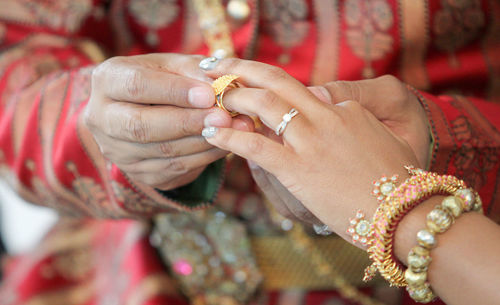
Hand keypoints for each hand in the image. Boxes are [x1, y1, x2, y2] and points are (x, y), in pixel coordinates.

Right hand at [84, 53, 251, 190]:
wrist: (144, 110)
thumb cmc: (161, 79)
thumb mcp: (173, 65)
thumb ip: (194, 71)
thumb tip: (221, 85)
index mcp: (107, 80)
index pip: (136, 86)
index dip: (173, 92)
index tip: (208, 94)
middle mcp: (102, 118)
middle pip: (142, 126)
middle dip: (187, 122)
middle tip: (223, 116)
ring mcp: (118, 151)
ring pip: (162, 151)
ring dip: (203, 141)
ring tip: (234, 129)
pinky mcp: (139, 173)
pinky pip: (176, 168)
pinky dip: (205, 157)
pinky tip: (226, 144)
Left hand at [201, 58, 419, 243]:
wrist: (407, 213)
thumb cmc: (399, 180)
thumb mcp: (386, 137)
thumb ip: (355, 117)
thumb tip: (325, 104)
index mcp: (346, 108)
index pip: (300, 92)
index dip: (270, 90)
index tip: (251, 91)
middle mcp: (327, 116)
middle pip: (277, 81)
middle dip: (243, 69)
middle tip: (219, 68)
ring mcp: (312, 141)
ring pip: (263, 106)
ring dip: (233, 98)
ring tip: (214, 99)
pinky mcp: (299, 170)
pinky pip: (257, 147)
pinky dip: (230, 138)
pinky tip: (211, 134)